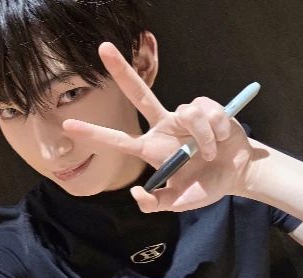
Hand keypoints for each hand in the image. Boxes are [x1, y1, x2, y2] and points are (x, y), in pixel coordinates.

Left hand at [63, 42, 254, 212]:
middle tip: (102, 48)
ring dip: (204, 138)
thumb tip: (135, 194)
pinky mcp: (205, 108)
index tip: (67, 125)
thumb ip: (156, 204)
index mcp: (151, 150)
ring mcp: (182, 116)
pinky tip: (221, 138)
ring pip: (188, 112)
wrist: (235, 172)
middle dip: (121, 71)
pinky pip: (207, 111)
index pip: (117, 140)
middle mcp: (162, 127)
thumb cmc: (204, 187)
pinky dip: (216, 129)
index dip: (93, 132)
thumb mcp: (179, 202)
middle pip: (138, 94)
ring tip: (212, 153)